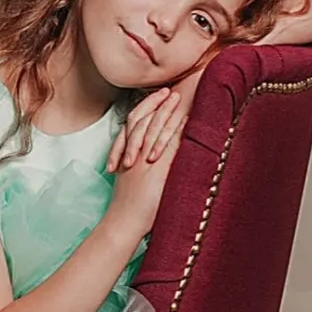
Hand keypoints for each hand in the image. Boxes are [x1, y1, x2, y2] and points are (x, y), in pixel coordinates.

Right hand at [105, 81, 194, 236]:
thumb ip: (142, 169)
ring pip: (154, 129)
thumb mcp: (133, 182)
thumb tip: (151, 162)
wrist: (124, 222)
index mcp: (130, 155)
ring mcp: (145, 161)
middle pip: (144, 120)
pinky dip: (178, 132)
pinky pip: (167, 146)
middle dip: (156, 103)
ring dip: (166, 112)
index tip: (158, 95)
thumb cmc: (130, 208)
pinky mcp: (157, 171)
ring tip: (177, 99)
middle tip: (169, 90)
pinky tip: (187, 121)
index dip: (147, 106)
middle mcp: (136, 154)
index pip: (136, 123)